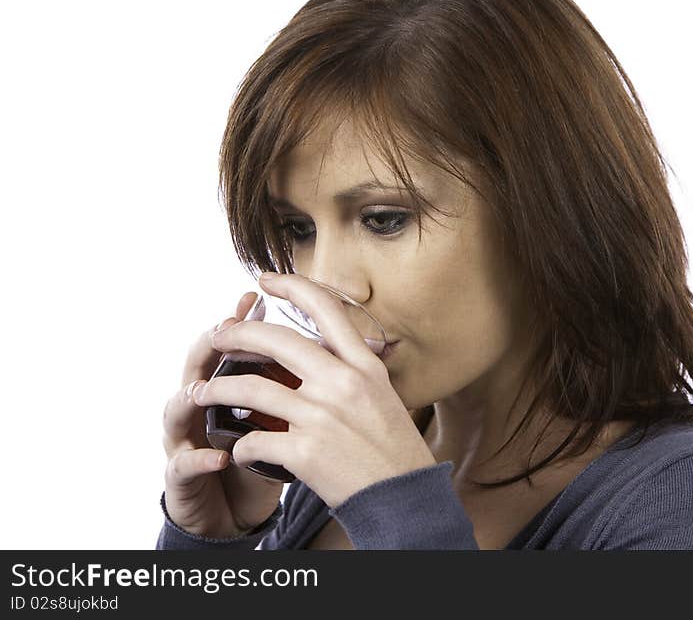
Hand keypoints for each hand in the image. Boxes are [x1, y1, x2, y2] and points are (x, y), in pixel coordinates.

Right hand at [162, 291, 283, 537]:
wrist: (233, 513)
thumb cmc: (262, 458)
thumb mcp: (281, 421)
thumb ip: (293, 387)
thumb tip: (334, 349)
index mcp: (228, 388)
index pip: (231, 347)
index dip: (241, 321)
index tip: (257, 296)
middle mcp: (200, 408)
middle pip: (195, 365)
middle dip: (209, 344)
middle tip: (225, 327)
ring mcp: (184, 441)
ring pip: (176, 409)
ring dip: (190, 396)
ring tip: (204, 389)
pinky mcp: (181, 478)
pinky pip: (184, 466)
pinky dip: (200, 459)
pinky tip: (221, 456)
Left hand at [192, 272, 437, 507]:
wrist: (404, 499)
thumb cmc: (396, 451)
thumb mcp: (384, 396)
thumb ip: (354, 372)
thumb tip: (324, 352)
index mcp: (363, 366)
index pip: (325, 308)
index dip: (292, 286)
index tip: (266, 280)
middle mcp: (341, 383)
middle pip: (275, 340)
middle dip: (236, 334)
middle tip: (218, 336)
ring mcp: (321, 415)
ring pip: (249, 388)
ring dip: (216, 389)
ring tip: (200, 393)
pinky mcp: (304, 451)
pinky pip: (253, 439)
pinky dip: (240, 446)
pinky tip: (238, 451)